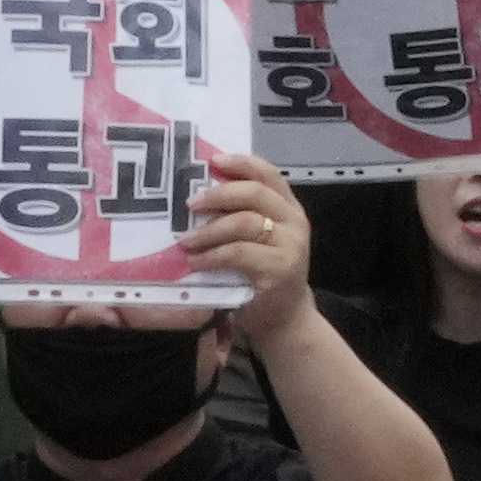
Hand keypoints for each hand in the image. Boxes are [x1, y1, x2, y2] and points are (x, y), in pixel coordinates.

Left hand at [190, 146, 314, 324]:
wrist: (285, 319)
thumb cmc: (263, 277)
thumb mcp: (258, 241)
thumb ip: (242, 218)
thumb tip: (199, 196)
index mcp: (289, 208)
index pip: (268, 174)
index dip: (241, 163)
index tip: (213, 160)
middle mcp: (294, 221)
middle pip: (255, 193)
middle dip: (218, 195)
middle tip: (190, 203)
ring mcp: (290, 244)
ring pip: (244, 222)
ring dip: (209, 229)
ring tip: (186, 240)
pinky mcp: (279, 268)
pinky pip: (238, 253)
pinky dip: (212, 256)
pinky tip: (196, 262)